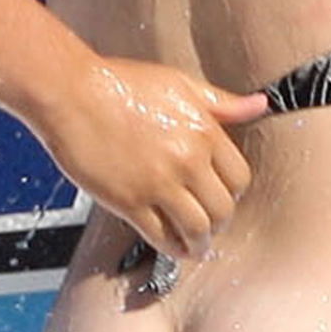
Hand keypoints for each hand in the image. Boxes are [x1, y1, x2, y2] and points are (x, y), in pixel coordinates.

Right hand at [42, 58, 267, 259]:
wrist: (70, 92)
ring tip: (196, 245)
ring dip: (200, 243)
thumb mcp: (180, 83)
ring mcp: (158, 183)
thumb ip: (221, 102)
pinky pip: (161, 236)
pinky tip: (173, 247)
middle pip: (222, 209)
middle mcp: (187, 160)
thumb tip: (259, 105)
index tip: (224, 197)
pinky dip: (172, 248)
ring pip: (196, 229)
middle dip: (219, 222)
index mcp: (204, 131)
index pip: (239, 178)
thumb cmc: (120, 83)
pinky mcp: (129, 201)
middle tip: (211, 227)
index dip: (234, 193)